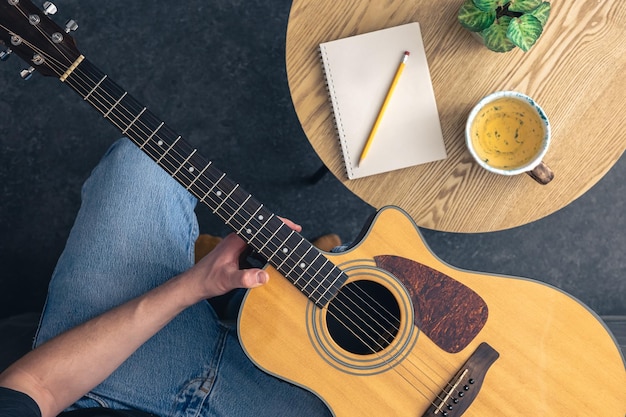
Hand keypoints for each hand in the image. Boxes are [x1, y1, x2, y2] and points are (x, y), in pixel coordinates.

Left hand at [186, 217, 301, 299]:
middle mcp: (238, 239)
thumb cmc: (206, 280)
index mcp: (237, 239)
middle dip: (281, 234)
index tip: (295, 228)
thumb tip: (264, 277)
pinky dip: (268, 254)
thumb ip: (245, 278)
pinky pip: (257, 250)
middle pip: (264, 231)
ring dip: (274, 244)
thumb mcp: (227, 280)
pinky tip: (274, 263)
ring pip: (261, 240)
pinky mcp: (238, 254)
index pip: (262, 226)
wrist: (193, 286)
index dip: (280, 224)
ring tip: (289, 250)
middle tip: (297, 239)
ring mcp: (238, 246)